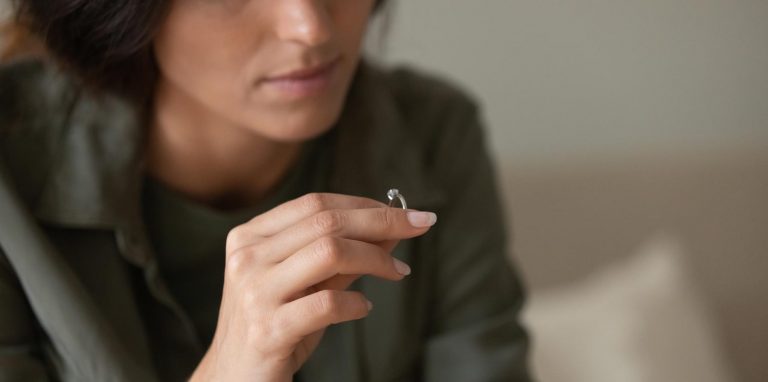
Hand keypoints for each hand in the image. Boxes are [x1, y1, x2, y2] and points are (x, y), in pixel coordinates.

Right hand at [189, 193, 436, 380]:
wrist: (234, 379)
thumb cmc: (275, 326)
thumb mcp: (307, 284)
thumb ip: (344, 255)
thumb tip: (393, 227)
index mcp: (250, 237)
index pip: (315, 204)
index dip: (366, 204)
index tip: (407, 212)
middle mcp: (248, 258)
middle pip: (326, 222)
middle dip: (382, 221)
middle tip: (421, 225)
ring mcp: (255, 293)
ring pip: (329, 252)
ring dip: (376, 258)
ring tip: (398, 271)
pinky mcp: (267, 330)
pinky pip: (327, 303)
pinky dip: (356, 302)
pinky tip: (364, 307)